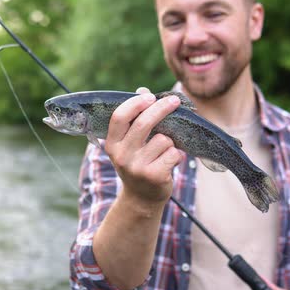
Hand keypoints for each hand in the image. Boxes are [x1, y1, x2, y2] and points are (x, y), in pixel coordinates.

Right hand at [104, 87, 181, 205]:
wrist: (141, 198)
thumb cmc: (138, 163)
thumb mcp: (131, 143)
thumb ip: (136, 117)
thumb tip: (143, 90)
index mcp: (112, 144)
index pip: (120, 117)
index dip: (135, 103)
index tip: (150, 97)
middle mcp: (121, 156)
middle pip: (143, 123)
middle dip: (161, 108)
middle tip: (174, 101)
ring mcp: (137, 167)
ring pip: (163, 139)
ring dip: (169, 141)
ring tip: (164, 151)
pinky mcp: (154, 176)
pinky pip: (172, 153)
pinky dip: (176, 154)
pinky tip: (170, 161)